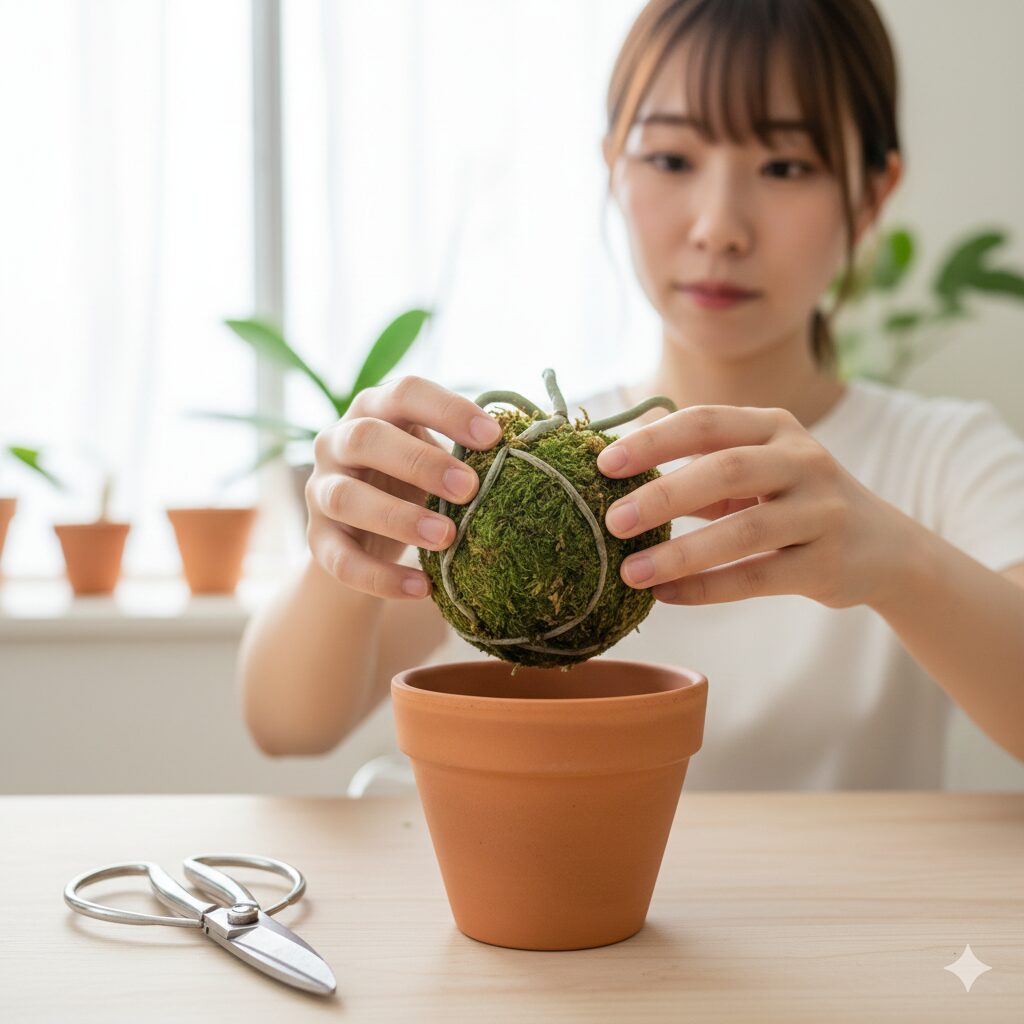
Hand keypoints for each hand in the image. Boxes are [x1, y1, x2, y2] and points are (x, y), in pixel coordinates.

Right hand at [306, 376, 502, 598]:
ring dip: (398, 517)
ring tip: (446, 537)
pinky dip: (382, 578)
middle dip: (421, 462)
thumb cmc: (412, 483)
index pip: (406, 392)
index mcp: (375, 409)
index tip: (493, 437)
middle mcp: (337, 441)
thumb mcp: (434, 458)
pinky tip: (423, 588)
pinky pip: (341, 560)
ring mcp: (320, 490)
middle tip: (469, 489)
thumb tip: (524, 456)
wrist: (361, 537)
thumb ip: (464, 452)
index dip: (448, 410)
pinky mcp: (317, 539)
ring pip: (346, 497)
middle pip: (367, 438)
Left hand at [596, 404, 906, 608]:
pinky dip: (707, 588)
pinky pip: (757, 577)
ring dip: (679, 553)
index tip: (603, 464)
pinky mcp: (827, 563)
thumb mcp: (756, 467)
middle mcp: (802, 460)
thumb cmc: (792, 500)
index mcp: (774, 426)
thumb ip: (700, 464)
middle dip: (662, 495)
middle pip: (724, 469)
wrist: (884, 548)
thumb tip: (615, 468)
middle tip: (611, 521)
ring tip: (630, 571)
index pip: (704, 421)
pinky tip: (666, 596)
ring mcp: (821, 511)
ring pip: (743, 530)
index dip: (652, 441)